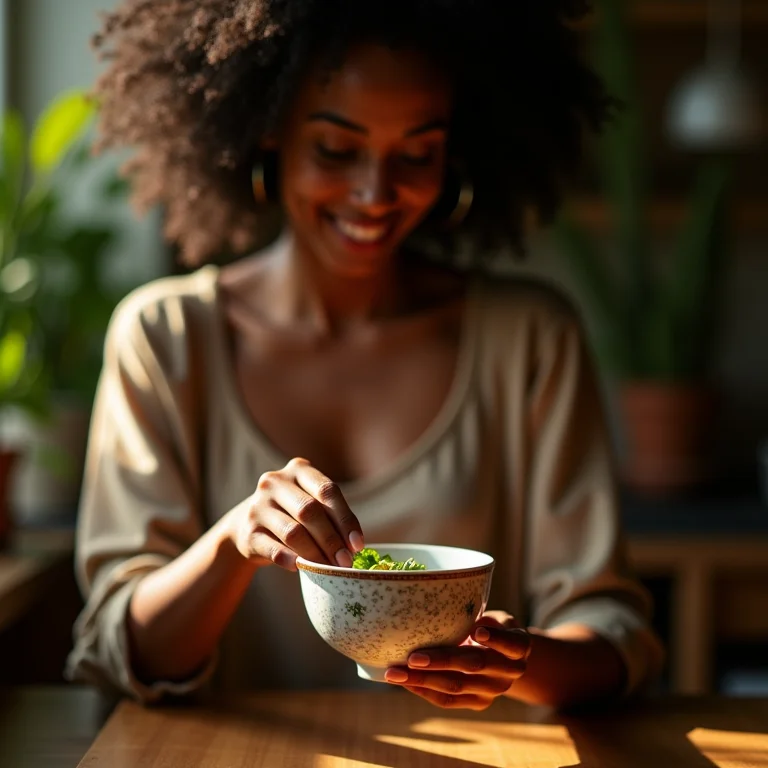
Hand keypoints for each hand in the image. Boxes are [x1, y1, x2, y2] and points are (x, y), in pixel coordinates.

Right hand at [226, 457, 363, 570]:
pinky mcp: (248, 532)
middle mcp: (275, 482)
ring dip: (315, 554)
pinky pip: (274, 550)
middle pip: (310, 511)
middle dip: (332, 540)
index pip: (327, 491)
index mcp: (298, 469)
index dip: (345, 519)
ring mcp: (258, 506)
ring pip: (293, 532)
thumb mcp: (311, 501)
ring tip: (329, 569)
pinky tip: (302, 568)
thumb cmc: (292, 513)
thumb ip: (331, 515)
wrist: (248, 524)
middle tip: (345, 561)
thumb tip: (354, 545)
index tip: (357, 544)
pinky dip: (291, 560)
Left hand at [384, 611, 531, 710]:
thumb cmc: (492, 626)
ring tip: (394, 673)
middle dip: (441, 661)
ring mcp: (493, 691)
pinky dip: (424, 690)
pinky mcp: (478, 703)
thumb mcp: (494, 616)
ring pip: (456, 687)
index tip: (478, 631)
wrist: (505, 658)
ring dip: (422, 680)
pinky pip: (448, 700)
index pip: (512, 644)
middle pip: (474, 666)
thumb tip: (440, 599)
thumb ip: (477, 613)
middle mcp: (510, 672)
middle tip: (412, 657)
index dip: (497, 639)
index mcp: (519, 646)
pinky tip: (404, 681)